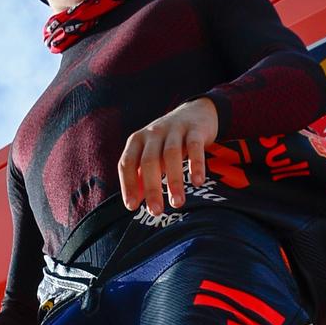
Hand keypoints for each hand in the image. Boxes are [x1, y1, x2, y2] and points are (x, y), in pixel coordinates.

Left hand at [118, 97, 217, 216]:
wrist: (195, 112)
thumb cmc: (167, 142)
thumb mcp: (151, 155)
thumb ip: (141, 176)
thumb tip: (133, 203)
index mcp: (137, 141)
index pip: (127, 163)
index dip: (128, 185)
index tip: (132, 207)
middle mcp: (153, 133)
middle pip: (149, 161)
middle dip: (152, 188)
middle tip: (156, 212)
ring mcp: (174, 129)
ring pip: (171, 154)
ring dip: (174, 180)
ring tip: (177, 203)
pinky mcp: (194, 129)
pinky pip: (194, 146)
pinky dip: (196, 164)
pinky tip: (197, 182)